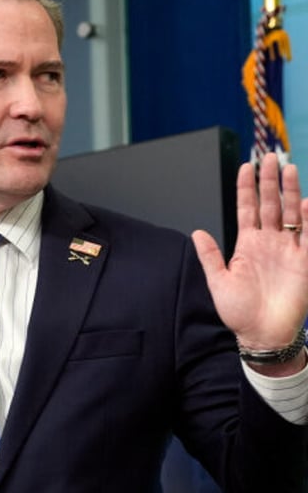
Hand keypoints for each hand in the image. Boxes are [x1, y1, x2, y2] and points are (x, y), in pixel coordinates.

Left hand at [192, 153, 307, 368]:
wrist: (261, 334)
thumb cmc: (238, 312)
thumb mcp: (218, 282)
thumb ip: (210, 257)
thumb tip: (196, 232)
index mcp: (246, 244)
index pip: (246, 209)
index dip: (246, 188)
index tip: (245, 167)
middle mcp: (268, 242)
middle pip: (269, 204)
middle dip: (269, 181)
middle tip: (270, 158)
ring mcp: (288, 250)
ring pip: (290, 214)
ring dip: (290, 191)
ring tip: (289, 168)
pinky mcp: (304, 262)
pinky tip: (306, 202)